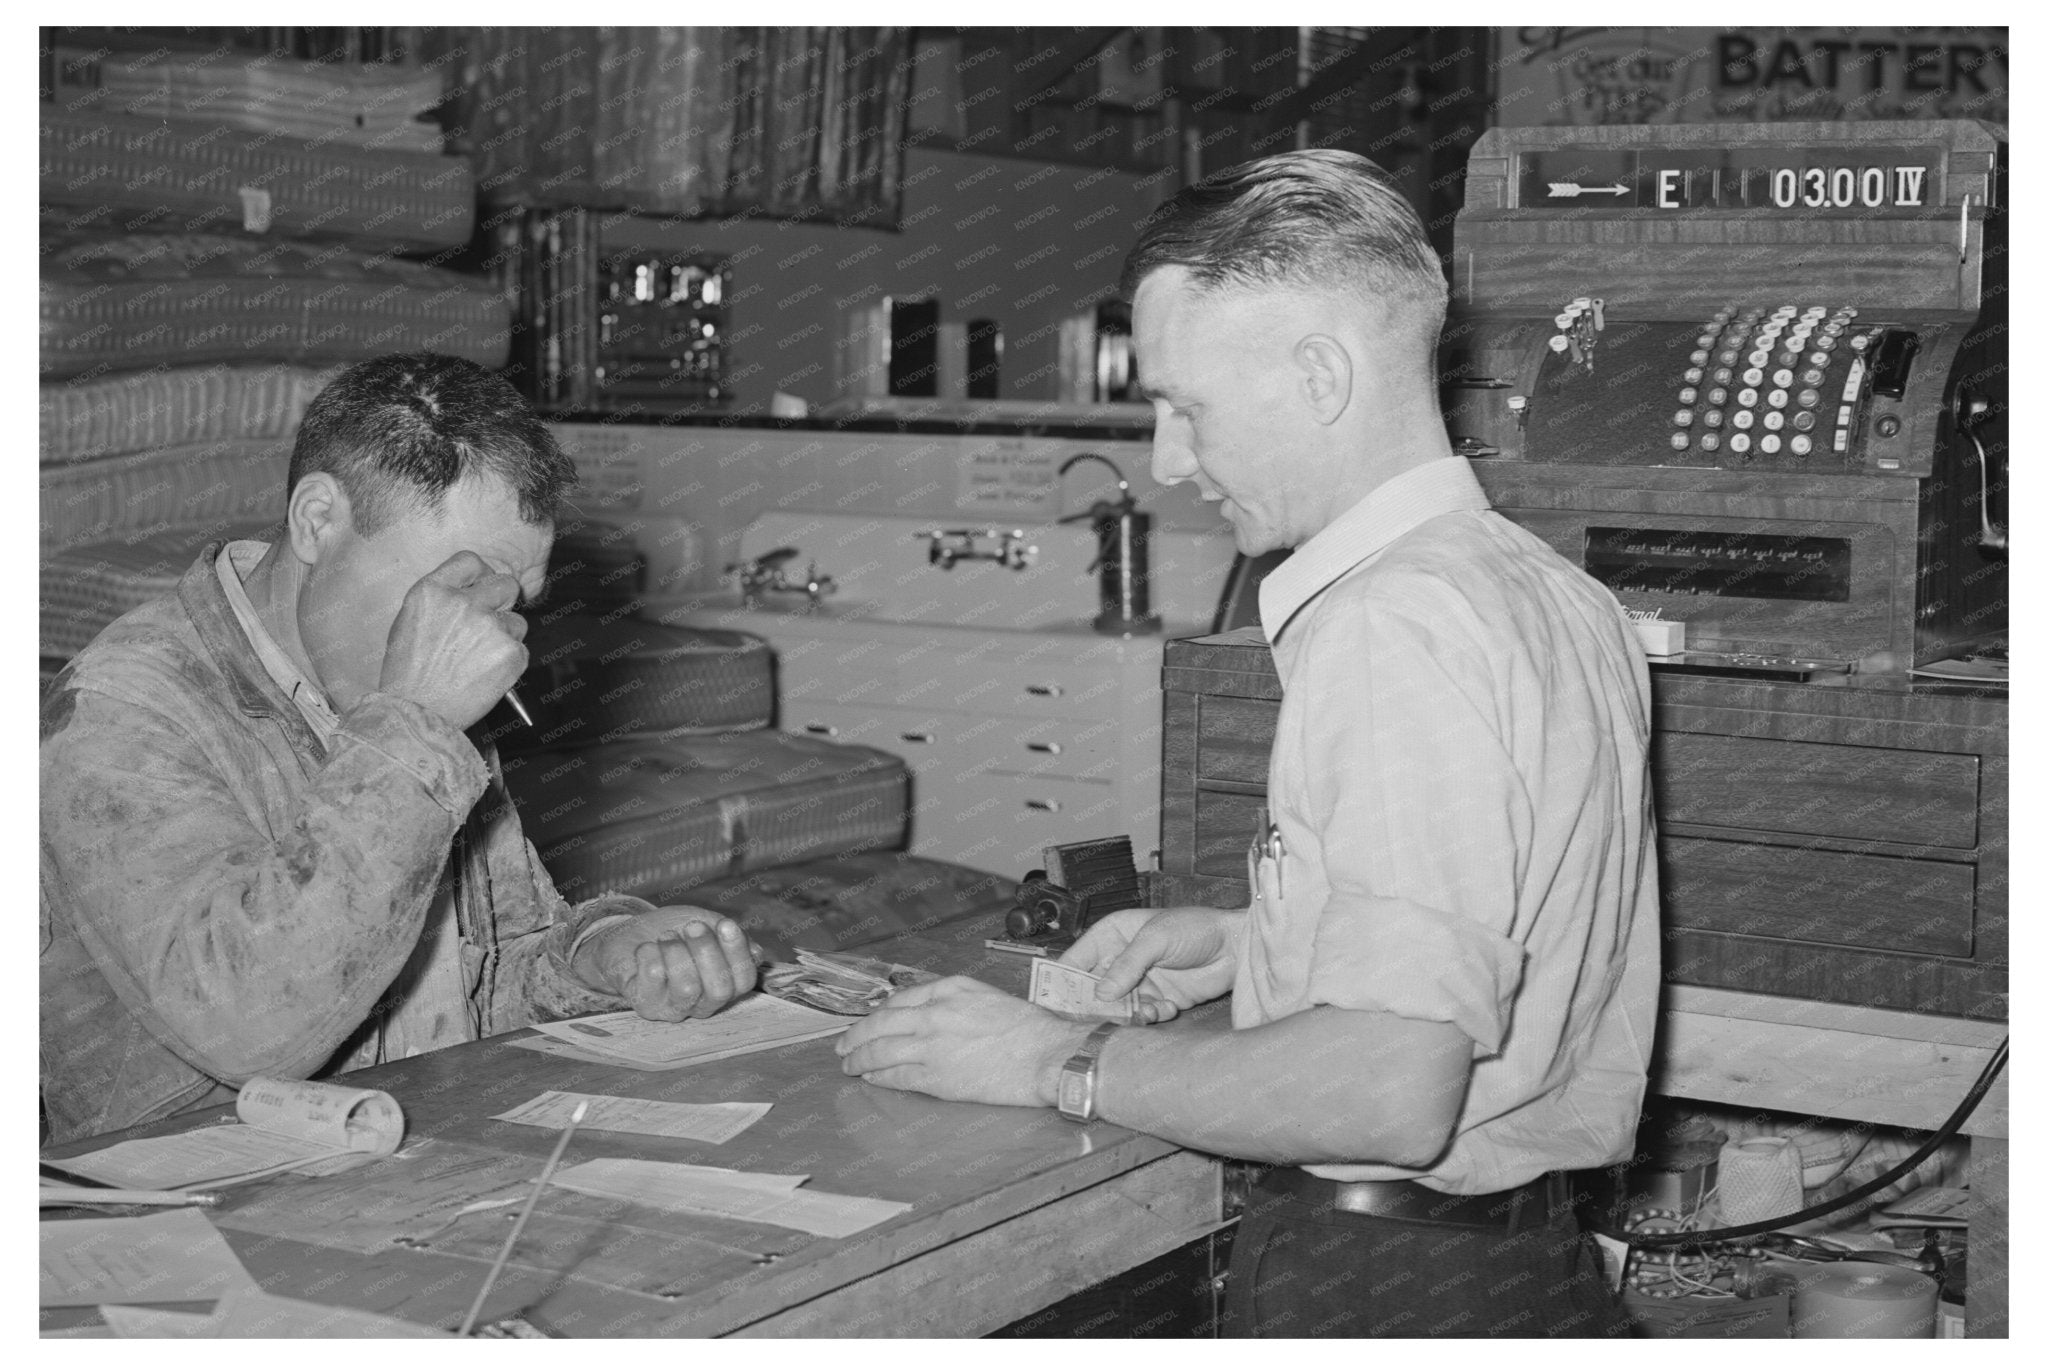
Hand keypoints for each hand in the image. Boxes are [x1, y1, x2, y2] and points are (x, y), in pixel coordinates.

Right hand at [378, 551, 528, 728]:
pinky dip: (509, 662)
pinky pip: (521, 649)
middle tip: (488, 626)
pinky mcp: (511, 652)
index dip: (481, 574)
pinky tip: (484, 675)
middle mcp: (463, 602)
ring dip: (505, 637)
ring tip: (477, 661)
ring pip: (517, 621)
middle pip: (506, 584)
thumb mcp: (409, 621)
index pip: (471, 560)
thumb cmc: (409, 672)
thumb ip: (442, 598)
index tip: (481, 588)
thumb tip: (476, 587)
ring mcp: (490, 626)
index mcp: (432, 590)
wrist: (417, 713)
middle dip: (502, 603)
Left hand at [572, 906, 760, 1020]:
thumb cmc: (673, 930)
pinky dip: (650, 954)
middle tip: (693, 926)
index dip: (738, 952)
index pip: (744, 981)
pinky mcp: (646, 1006)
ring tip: (666, 935)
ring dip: (677, 953)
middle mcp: (703, 1004)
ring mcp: (674, 1008)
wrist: (628, 935)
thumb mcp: (706, 923)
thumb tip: (755, 953)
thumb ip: (729, 935)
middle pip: (719, 990)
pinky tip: (646, 947)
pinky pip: (653, 980)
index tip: (725, 923)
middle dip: (707, 952)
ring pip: (688, 989)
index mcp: (724, 984)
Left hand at [836, 976, 1089, 1106]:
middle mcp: (934, 1013)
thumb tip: (932, 1015)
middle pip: (881, 1023)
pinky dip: (879, 1077)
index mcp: (950, 989)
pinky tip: (871, 1079)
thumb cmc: (1030, 1028)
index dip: (879, 1014)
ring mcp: (931, 1045)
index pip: (901, 999)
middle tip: (843, 1046)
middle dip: (857, 1036)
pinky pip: (896, 1076)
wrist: (1047, 1055)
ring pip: (880, 1051)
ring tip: (849, 1066)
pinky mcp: (935, 1077)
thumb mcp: (989, 997)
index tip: (870, 1022)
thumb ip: (957, 1001)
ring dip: (860, 1059)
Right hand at [1061, 906, 1242, 1023]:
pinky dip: (1152, 1016)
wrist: (1236, 947)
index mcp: (1112, 935)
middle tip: (1105, 1017)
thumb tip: (1101, 993)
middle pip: (1093, 990)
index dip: (1064, 981)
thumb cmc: (1196, 928)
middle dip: (1097, 1006)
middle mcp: (1120, 960)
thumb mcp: (1157, 937)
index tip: (1059, 1004)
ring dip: (1129, 1014)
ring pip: (1117, 1008)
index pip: (1077, 960)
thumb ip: (1128, 964)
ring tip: (1149, 1010)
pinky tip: (1168, 1007)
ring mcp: (1139, 982)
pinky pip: (1143, 1016)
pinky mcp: (1159, 1000)